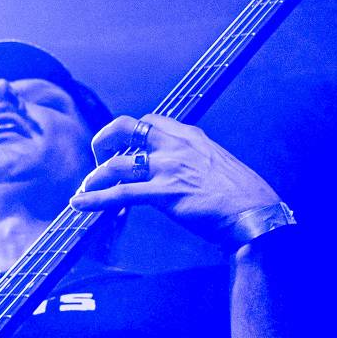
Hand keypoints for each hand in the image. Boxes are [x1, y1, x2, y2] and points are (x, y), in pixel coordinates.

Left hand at [70, 114, 280, 241]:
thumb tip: (186, 173)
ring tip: (85, 189)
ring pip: (117, 164)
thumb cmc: (244, 198)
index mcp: (192, 137)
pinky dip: (95, 199)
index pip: (150, 121)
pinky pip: (120, 193)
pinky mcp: (164, 194)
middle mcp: (177, 146)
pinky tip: (79, 204)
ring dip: (95, 177)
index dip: (130, 134)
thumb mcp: (220, 167)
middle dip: (104, 141)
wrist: (257, 216)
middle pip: (127, 128)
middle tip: (98, 161)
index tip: (123, 149)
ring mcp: (169, 168)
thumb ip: (198, 163)